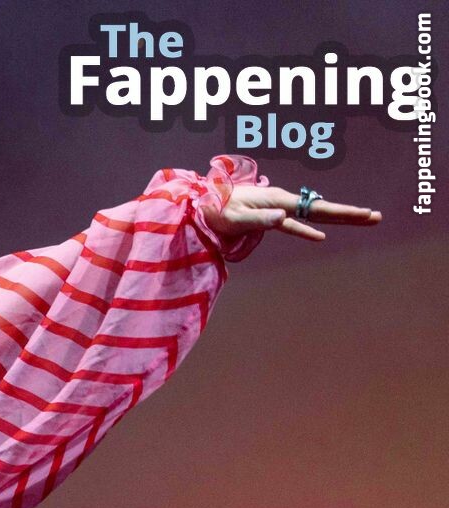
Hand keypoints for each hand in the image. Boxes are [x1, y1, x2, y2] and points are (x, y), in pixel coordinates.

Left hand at [205, 185, 381, 242]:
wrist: (201, 204)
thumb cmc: (216, 210)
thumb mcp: (235, 216)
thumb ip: (260, 218)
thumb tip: (284, 218)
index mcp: (278, 201)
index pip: (316, 209)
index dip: (341, 213)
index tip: (363, 214)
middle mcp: (283, 201)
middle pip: (322, 210)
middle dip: (350, 214)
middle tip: (377, 217)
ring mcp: (278, 207)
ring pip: (314, 215)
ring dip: (337, 218)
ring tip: (362, 220)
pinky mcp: (271, 215)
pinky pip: (296, 224)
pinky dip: (311, 229)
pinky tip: (321, 235)